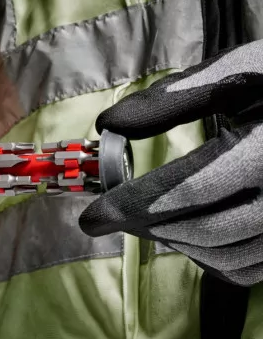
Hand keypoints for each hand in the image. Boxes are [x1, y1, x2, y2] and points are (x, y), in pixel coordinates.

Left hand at [80, 41, 262, 285]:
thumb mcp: (243, 69)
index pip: (190, 190)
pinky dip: (210, 259)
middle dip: (148, 227)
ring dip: (177, 243)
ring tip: (146, 220)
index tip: (92, 216)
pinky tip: (188, 233)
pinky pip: (250, 269)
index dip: (133, 207)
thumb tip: (110, 125)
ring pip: (228, 256)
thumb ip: (176, 97)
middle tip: (111, 217)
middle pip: (205, 230)